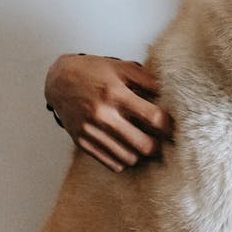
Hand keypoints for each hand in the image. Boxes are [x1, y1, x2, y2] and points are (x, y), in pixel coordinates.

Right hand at [44, 54, 173, 171]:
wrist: (58, 80)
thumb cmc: (92, 72)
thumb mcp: (122, 68)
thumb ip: (148, 80)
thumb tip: (170, 95)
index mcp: (115, 94)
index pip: (153, 118)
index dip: (169, 126)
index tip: (173, 128)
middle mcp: (102, 115)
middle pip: (143, 145)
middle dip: (159, 146)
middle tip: (163, 142)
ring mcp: (91, 131)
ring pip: (129, 158)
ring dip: (141, 154)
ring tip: (144, 144)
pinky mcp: (82, 143)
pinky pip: (112, 163)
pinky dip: (124, 160)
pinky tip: (127, 148)